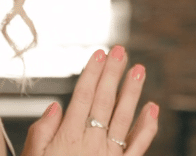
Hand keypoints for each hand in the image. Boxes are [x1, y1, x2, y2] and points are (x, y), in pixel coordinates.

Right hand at [22, 47, 158, 155]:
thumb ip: (43, 131)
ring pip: (123, 119)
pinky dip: (147, 127)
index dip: (91, 74)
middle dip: (112, 74)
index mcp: (67, 138)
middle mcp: (91, 144)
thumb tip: (56, 106)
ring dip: (132, 92)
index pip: (82, 97)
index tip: (98, 53)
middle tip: (121, 50)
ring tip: (139, 69)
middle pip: (104, 102)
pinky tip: (152, 108)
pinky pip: (138, 147)